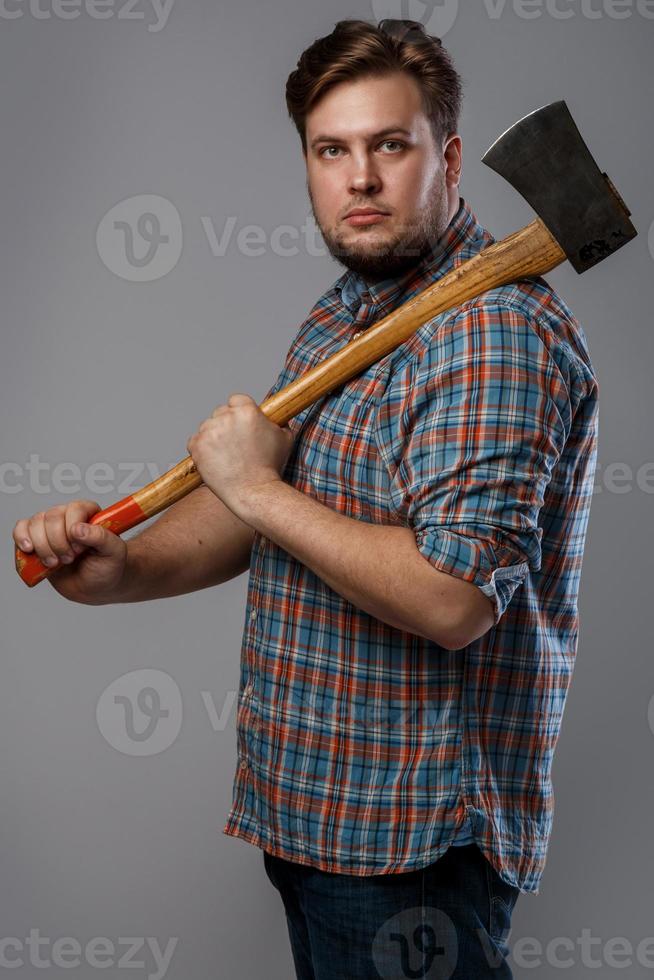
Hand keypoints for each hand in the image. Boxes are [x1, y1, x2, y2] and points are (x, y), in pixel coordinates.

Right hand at [13, 500, 127, 603]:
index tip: (79, 550)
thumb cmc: (107, 567)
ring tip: (55, 563)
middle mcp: (68, 516)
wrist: (95, 586)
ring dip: (42, 547)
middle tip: (69, 559)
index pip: (74, 509)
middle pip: (51, 517)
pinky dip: (21, 539)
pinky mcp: (36, 540)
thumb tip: (78, 529)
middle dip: (58, 543)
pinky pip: (21, 530)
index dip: (73, 530)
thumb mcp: (114, 553)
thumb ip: (101, 538)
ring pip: (34, 524)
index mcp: (89, 513)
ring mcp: (50, 527)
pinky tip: (30, 551)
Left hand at [186, 393, 295, 516]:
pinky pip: (194, 441)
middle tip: (235, 444)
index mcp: (247, 411)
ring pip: (207, 426)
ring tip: (226, 456)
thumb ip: (278, 422)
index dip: (239, 412)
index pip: (236, 399)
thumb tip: (275, 416)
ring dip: (213, 437)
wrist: (254, 491)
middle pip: (220, 412)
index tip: (241, 425)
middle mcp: (226, 417)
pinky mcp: (196, 446)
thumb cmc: (270, 467)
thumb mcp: (284, 438)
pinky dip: (201, 449)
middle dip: (226, 425)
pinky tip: (215, 459)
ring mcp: (209, 431)